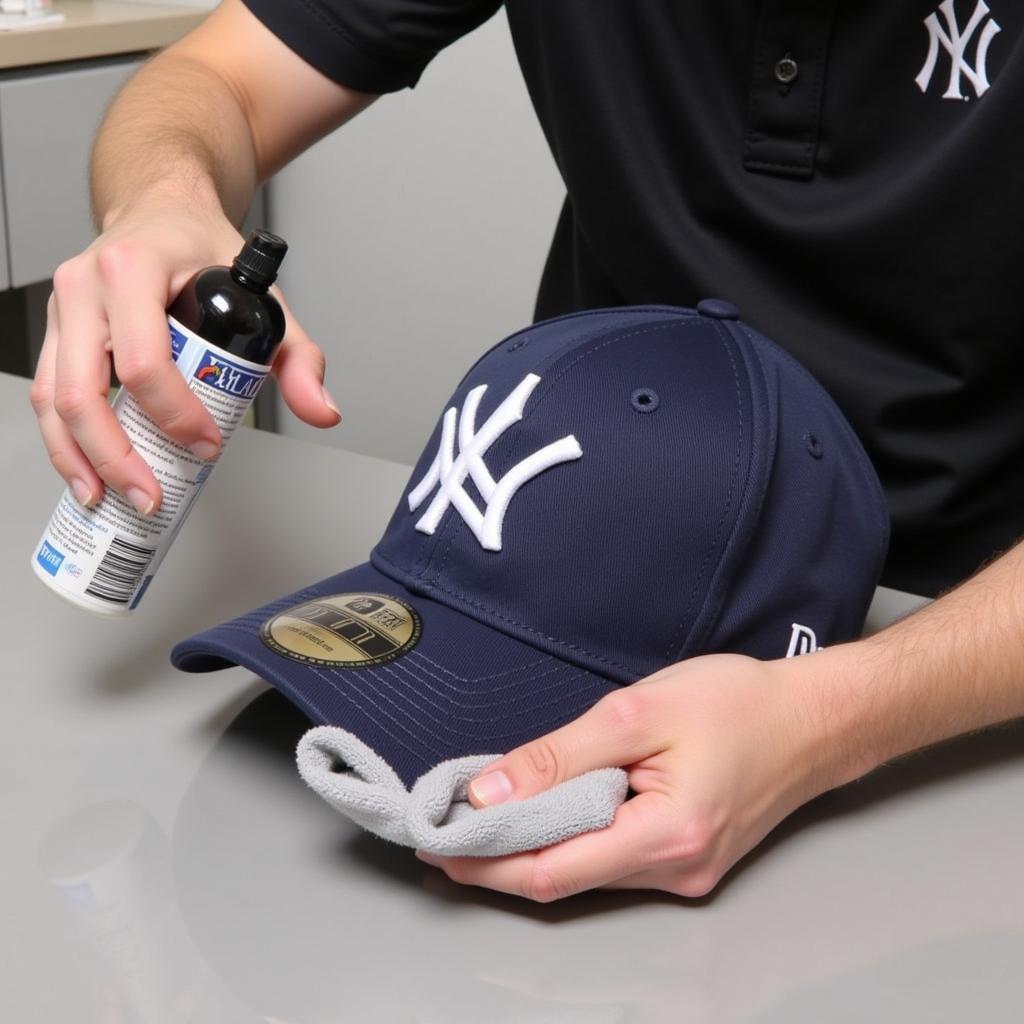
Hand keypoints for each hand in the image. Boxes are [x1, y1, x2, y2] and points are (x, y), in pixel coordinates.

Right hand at [29, 197, 339, 513]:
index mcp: (135, 269)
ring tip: (108, 498)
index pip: (145, 360)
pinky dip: (66, 441)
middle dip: (115, 455)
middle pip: (83, 389)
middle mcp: (87, 287)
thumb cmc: (201, 247)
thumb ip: (298, 357)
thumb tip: (321, 411)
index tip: (208, 443)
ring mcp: (64, 310)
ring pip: (53, 397)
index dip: (175, 414)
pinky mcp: (56, 332)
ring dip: (79, 458)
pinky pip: (48, 393)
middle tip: (149, 495)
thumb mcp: (263, 295)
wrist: (159, 210)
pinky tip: (89, 474)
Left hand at [417, 653, 839, 900]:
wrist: (812, 719)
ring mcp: (684, 872)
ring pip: (585, 870)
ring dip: (532, 845)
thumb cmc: (737, 704)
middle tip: (447, 827)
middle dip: (499, 857)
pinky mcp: (686, 859)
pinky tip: (545, 811)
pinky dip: (569, 837)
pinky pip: (611, 858)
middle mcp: (675, 872)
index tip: (437, 845)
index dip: (485, 864)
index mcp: (665, 837)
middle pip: (564, 878)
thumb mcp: (637, 712)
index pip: (550, 872)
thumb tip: (490, 791)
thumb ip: (560, 756)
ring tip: (486, 813)